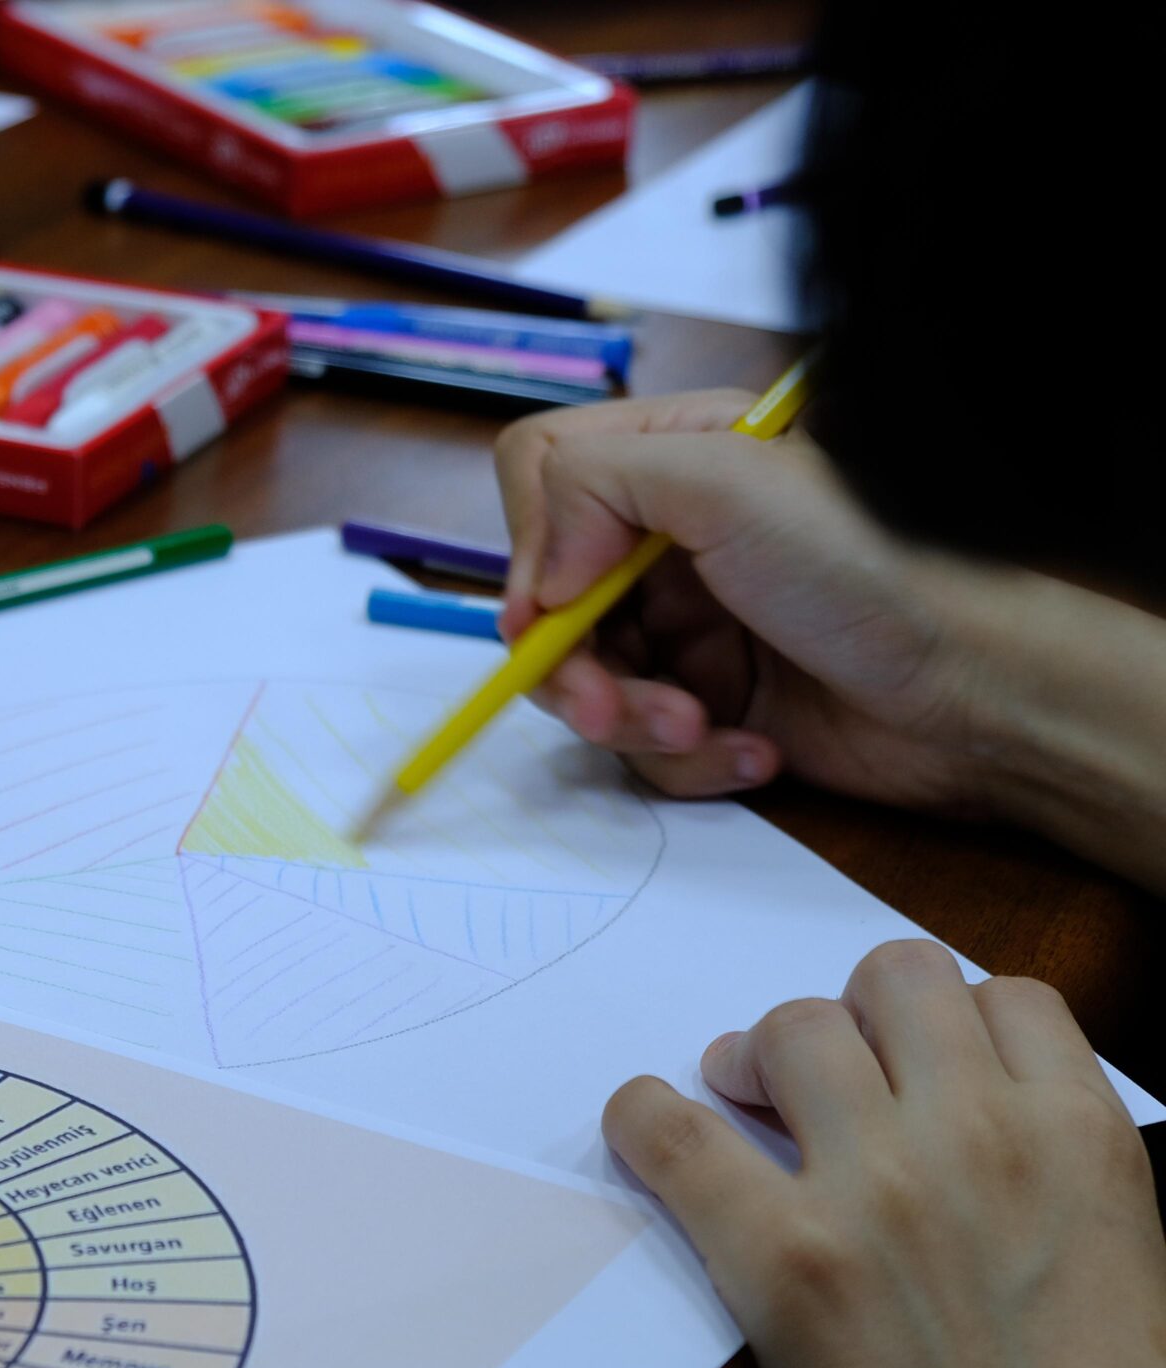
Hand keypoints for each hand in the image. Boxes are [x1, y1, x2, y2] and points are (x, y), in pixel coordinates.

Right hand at [491, 389, 1000, 808]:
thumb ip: (597, 486)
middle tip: (612, 711)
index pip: (542, 475)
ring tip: (702, 730)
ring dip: (633, 722)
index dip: (532, 545)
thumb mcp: (730, 485)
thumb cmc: (875, 569)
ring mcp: (689, 625)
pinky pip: (641, 747)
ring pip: (585, 685)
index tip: (558, 609)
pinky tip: (755, 750)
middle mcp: (671, 538)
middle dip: (575, 666)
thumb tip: (534, 585)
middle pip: (547, 600)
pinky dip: (687, 761)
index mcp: (677, 457)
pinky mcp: (710, 706)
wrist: (983, 695)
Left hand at [605, 940, 1165, 1367]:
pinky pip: (674, 1130)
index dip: (938, 1022)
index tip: (900, 1061)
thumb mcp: (1113, 1253)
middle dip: (845, 1021)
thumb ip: (1042, 1160)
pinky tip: (648, 1136)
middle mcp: (983, 1138)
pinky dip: (645, 1120)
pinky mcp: (783, 1260)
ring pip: (785, 1029)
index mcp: (1083, 1136)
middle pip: (885, 981)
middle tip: (803, 1077)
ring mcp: (878, 1191)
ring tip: (737, 1104)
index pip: (998, 994)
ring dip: (752, 1058)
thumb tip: (941, 1101)